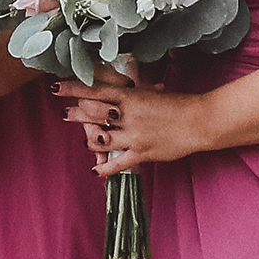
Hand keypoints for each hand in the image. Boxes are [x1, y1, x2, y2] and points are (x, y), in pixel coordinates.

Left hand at [57, 78, 211, 175]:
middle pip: (92, 113)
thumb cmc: (178, 104)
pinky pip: (116, 163)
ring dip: (88, 139)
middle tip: (65, 113)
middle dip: (75, 113)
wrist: (200, 121)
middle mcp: (128, 115)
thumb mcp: (152, 92)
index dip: (73, 88)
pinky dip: (103, 168)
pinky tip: (94, 170)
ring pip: (99, 138)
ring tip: (84, 138)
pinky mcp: (141, 153)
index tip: (57, 87)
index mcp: (130, 95)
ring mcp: (133, 136)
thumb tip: (118, 87)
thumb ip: (132, 92)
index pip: (94, 89)